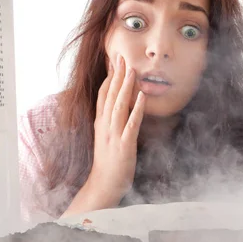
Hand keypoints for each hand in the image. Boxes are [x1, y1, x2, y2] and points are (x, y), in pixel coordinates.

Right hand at [61, 55, 145, 216]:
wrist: (103, 185)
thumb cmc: (107, 163)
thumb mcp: (106, 138)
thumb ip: (110, 122)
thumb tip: (117, 107)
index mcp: (101, 123)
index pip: (103, 94)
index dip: (109, 77)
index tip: (113, 60)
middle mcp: (105, 126)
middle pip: (110, 96)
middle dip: (116, 75)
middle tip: (121, 56)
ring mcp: (114, 135)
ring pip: (119, 105)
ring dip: (125, 87)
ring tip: (131, 70)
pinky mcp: (124, 145)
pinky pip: (131, 124)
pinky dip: (136, 109)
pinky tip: (141, 96)